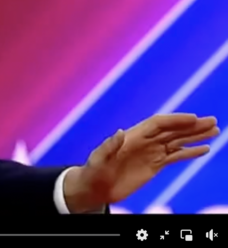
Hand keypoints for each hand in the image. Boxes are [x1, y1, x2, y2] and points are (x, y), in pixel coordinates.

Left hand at [63, 113, 218, 212]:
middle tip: (213, 121)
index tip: (194, 118)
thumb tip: (119, 132)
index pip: (158, 124)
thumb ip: (109, 146)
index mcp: (132, 136)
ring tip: (214, 130)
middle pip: (172, 130)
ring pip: (178, 141)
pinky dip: (190, 152)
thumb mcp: (97, 159)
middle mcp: (144, 142)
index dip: (176, 120)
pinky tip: (204, 149)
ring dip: (195, 136)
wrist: (95, 188)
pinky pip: (176, 156)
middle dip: (192, 126)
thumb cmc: (93, 172)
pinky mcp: (155, 165)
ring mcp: (151, 153)